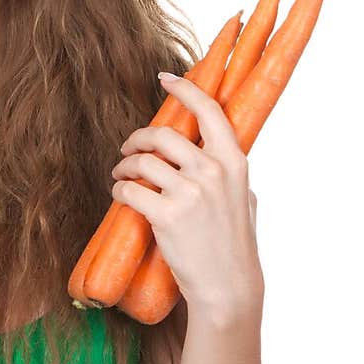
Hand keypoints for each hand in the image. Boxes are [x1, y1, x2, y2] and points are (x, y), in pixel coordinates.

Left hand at [110, 73, 263, 311]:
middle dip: (138, 138)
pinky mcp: (166, 215)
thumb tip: (208, 148)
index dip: (184, 90)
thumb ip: (227, 171)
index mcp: (234, 161)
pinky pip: (130, 190)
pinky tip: (121, 195)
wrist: (227, 285)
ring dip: (124, 166)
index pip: (208, 110)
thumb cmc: (234, 243)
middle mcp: (212, 171)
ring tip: (121, 175)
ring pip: (142, 162)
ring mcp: (189, 192)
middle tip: (128, 148)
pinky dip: (120, 190)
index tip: (165, 78)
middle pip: (163, 135)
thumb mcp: (243, 197)